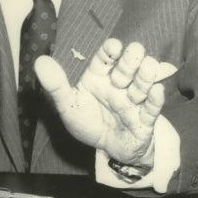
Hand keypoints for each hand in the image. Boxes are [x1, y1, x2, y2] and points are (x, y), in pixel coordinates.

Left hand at [35, 39, 165, 164]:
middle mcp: (118, 87)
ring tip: (149, 65)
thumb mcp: (69, 106)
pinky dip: (155, 100)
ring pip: (141, 86)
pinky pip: (151, 110)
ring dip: (146, 76)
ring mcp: (133, 103)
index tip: (113, 45)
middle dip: (131, 60)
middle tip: (135, 51)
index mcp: (99, 78)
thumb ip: (56, 85)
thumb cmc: (90, 123)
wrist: (110, 151)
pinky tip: (157, 90)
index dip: (110, 51)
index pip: (105, 60)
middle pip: (126, 69)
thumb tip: (40, 61)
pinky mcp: (144, 121)